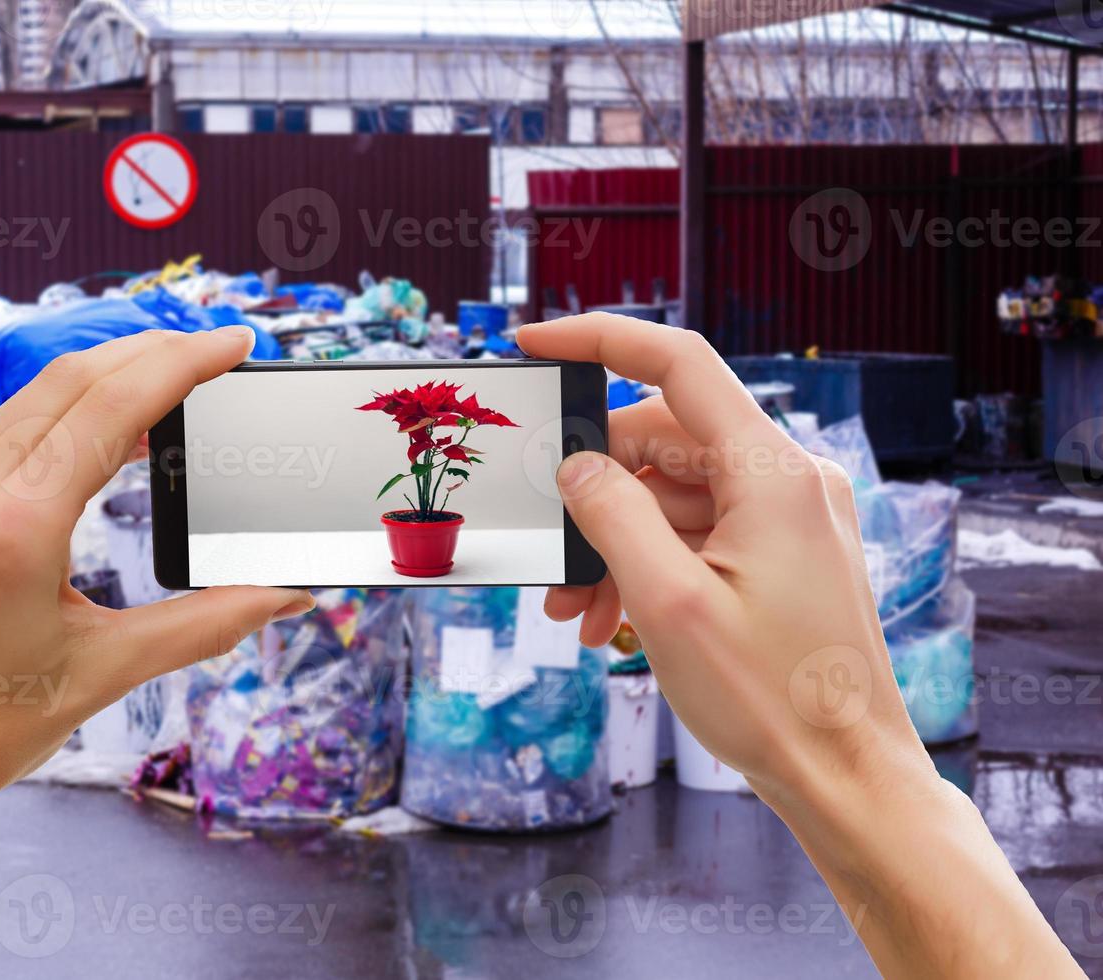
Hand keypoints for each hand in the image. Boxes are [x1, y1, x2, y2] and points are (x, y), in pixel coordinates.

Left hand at [0, 326, 314, 815]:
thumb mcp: (108, 669)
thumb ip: (209, 623)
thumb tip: (288, 594)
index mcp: (12, 526)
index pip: (111, 406)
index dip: (183, 363)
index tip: (234, 343)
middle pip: (72, 380)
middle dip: (152, 351)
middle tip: (216, 348)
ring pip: (31, 396)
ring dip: (105, 375)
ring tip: (170, 378)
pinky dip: (59, 411)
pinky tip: (99, 426)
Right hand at [518, 314, 1081, 979]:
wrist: (846, 778)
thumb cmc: (772, 698)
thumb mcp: (667, 601)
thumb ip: (611, 515)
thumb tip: (576, 465)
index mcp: (773, 472)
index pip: (679, 364)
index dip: (599, 340)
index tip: (535, 343)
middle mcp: (789, 480)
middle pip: (664, 440)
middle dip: (594, 489)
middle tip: (547, 550)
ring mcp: (789, 518)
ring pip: (674, 495)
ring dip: (615, 541)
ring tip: (574, 609)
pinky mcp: (783, 554)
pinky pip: (698, 533)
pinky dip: (649, 563)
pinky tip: (611, 617)